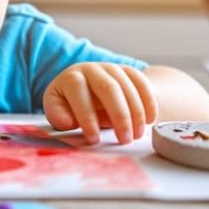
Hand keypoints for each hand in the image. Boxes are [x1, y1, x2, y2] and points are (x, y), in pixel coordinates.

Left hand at [43, 63, 157, 144]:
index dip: (86, 116)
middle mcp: (91, 69)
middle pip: (108, 88)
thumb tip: (68, 121)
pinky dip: (148, 101)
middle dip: (119, 116)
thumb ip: (60, 116)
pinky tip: (150, 120)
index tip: (94, 139)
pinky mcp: (128, 72)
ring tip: (136, 135)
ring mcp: (111, 68)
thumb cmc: (69, 105)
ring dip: (136, 113)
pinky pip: (142, 82)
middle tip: (124, 139)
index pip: (78, 91)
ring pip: (127, 86)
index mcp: (70, 78)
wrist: (86, 89)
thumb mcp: (58, 111)